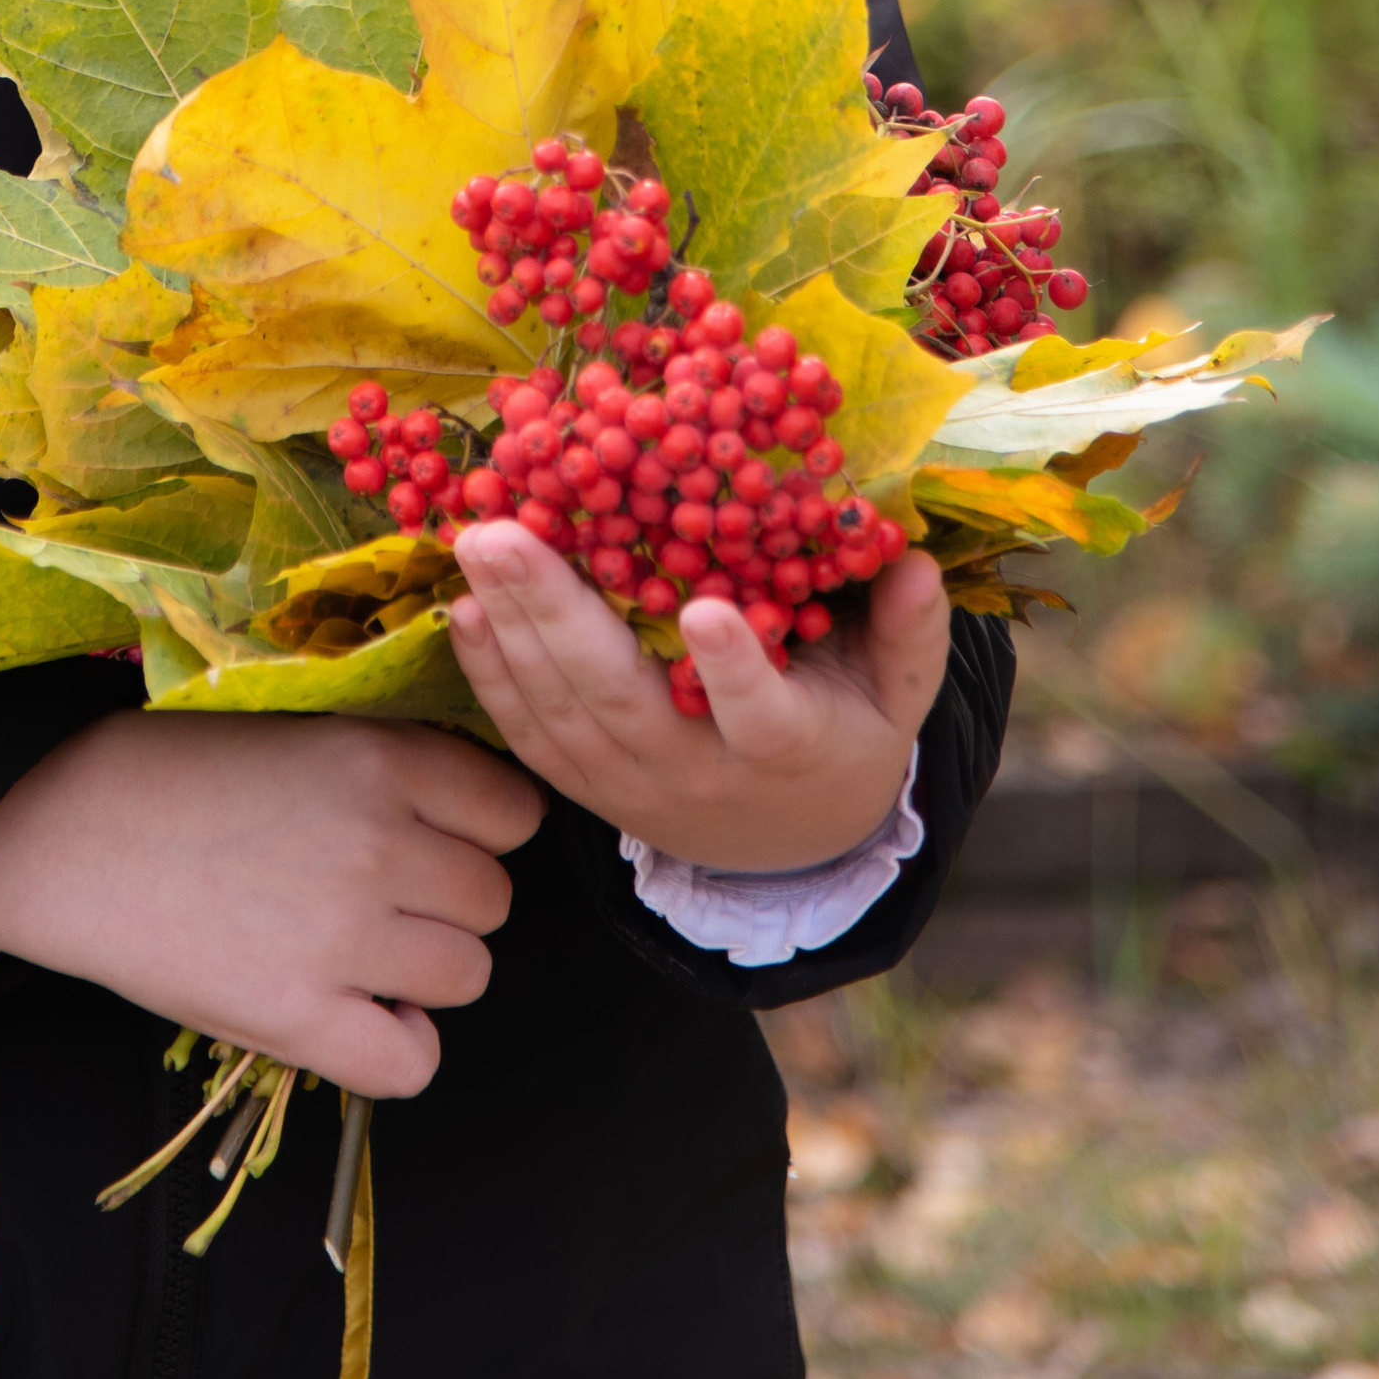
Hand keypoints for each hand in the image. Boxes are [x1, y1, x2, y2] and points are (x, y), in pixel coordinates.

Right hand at [0, 710, 542, 1096]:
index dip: (483, 829)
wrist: (67, 830)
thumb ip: (388, 765)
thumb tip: (473, 812)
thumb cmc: (174, 769)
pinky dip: (398, 1048)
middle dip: (450, 902)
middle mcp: (377, 843)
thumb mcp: (298, 727)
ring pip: (468, 975)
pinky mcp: (299, 1018)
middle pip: (494, 900)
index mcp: (377, 757)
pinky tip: (357, 1016)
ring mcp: (342, 936)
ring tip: (361, 951)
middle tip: (384, 896)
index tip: (443, 837)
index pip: (514, 812)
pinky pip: (412, 1063)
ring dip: (426, 971)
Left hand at [447, 523, 947, 870]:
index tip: (704, 609)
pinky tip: (465, 608)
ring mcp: (633, 787)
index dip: (734, 672)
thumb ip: (908, 632)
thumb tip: (913, 560)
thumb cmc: (843, 735)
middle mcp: (700, 775)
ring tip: (474, 543)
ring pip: (563, 713)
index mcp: (787, 751)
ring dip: (511, 628)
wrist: (787, 845)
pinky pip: (530, 735)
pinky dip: (492, 674)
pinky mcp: (586, 787)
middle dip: (558, 617)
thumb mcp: (896, 696)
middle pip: (622, 701)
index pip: (761, 718)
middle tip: (504, 534)